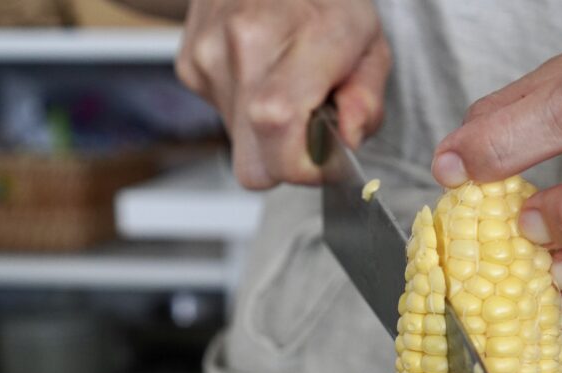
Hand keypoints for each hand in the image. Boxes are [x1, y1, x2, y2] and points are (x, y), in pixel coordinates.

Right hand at [176, 0, 390, 187]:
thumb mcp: (372, 45)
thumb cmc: (326, 1)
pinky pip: (222, 117)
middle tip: (309, 127)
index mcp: (306, 37)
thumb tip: (347, 139)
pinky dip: (245, 110)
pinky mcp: (190, 62)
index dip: (304, 166)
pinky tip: (260, 74)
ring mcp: (210, 53)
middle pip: (253, 163)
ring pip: (238, 146)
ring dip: (265, 133)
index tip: (325, 159)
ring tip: (286, 87)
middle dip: (285, 161)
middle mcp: (248, 43)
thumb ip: (367, 100)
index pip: (280, 129)